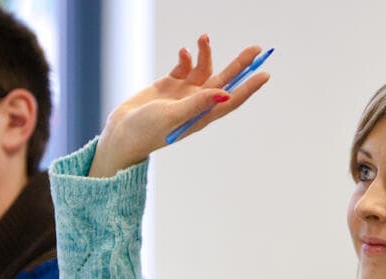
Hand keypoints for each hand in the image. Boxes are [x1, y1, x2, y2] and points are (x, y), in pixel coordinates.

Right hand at [88, 34, 269, 177]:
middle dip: (240, 64)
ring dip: (205, 54)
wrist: (120, 134)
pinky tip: (183, 52)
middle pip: (225, 80)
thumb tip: (225, 94)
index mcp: (203, 115)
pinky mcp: (169, 85)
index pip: (232, 99)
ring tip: (204, 38)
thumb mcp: (173, 116)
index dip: (249, 87)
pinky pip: (183, 67)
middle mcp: (197, 103)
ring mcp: (183, 93)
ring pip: (203, 69)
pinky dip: (185, 58)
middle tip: (256, 49)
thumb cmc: (147, 132)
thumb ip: (198, 103)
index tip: (265, 74)